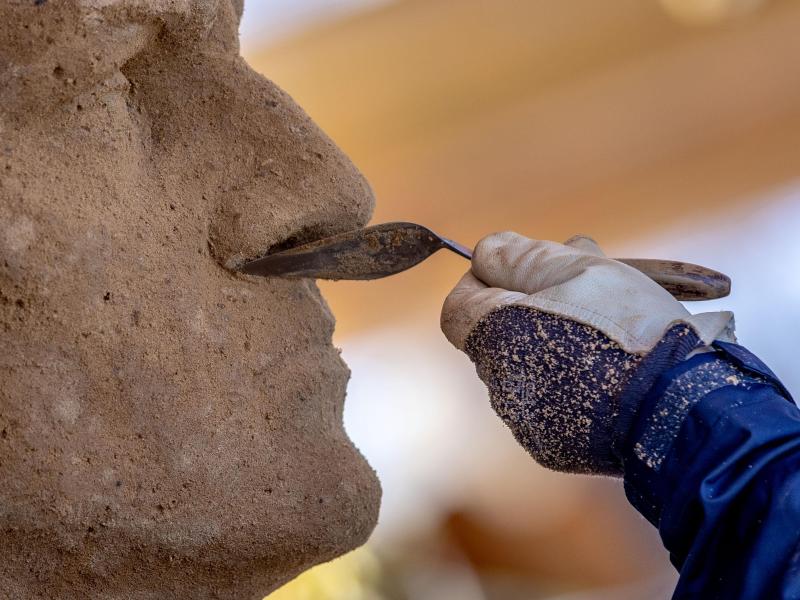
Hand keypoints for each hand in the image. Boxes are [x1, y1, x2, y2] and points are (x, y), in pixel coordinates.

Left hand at [441, 232, 733, 474]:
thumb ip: (521, 256)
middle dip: (530, 306)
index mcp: (494, 336)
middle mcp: (498, 383)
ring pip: (525, 367)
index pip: (459, 303)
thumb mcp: (579, 269)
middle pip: (496, 334)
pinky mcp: (553, 447)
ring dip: (551, 342)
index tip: (526, 271)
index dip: (487, 280)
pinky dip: (569, 382)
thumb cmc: (631, 330)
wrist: (683, 410)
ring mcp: (524, 420)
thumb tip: (484, 252)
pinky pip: (549, 402)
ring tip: (604, 327)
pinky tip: (608, 369)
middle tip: (581, 288)